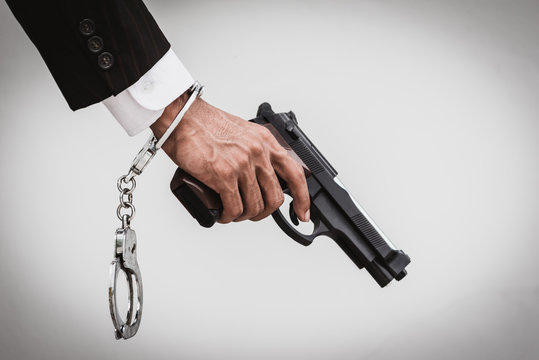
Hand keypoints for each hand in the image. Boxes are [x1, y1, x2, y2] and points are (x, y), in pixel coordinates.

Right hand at [150, 93, 309, 223]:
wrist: (182, 117)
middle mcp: (258, 152)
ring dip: (244, 216)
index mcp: (265, 142)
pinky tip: (223, 214)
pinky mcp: (224, 175)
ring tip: (233, 213)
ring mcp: (242, 164)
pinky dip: (229, 216)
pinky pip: (234, 207)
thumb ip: (257, 152)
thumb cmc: (206, 126)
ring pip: (254, 206)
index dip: (303, 198)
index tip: (303, 213)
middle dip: (264, 213)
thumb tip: (261, 178)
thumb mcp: (244, 134)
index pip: (295, 174)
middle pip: (274, 198)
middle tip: (253, 214)